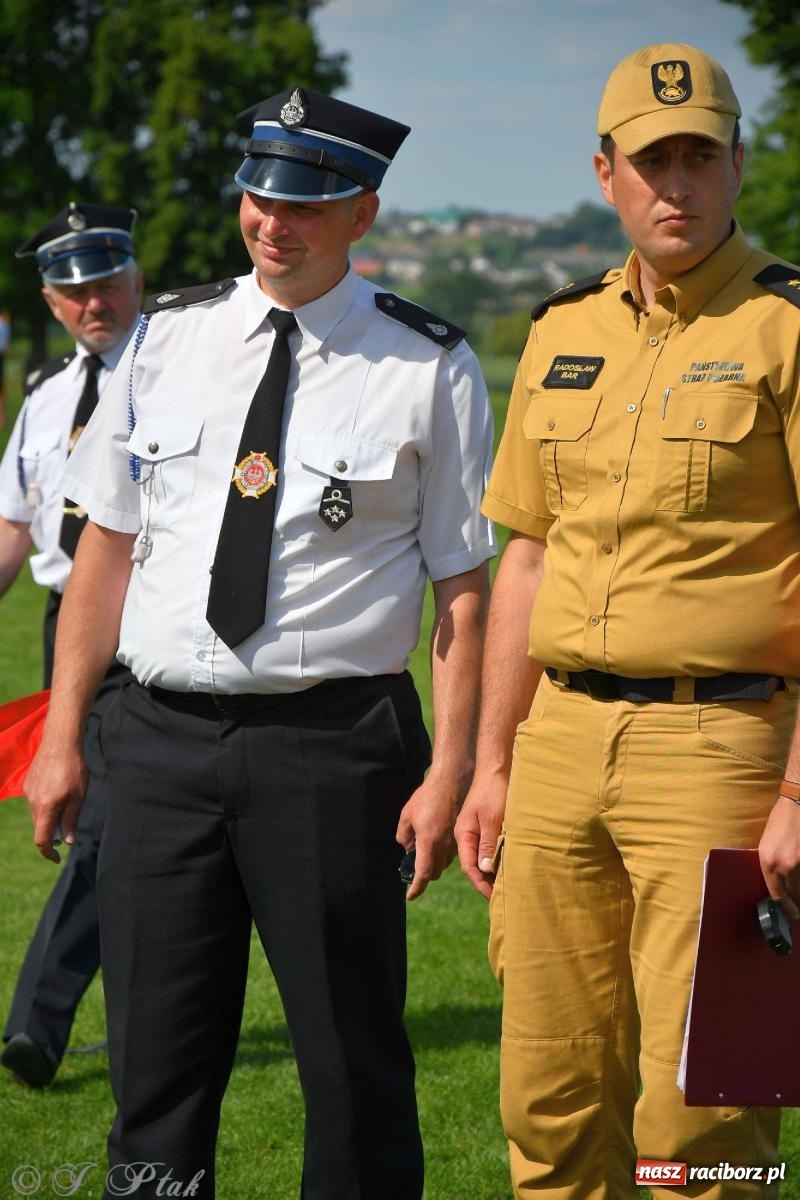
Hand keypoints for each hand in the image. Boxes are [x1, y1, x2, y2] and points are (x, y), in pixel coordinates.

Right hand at [24, 740, 86, 863]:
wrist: (60, 741)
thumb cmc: (73, 769)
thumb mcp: (78, 797)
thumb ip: (71, 820)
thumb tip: (68, 841)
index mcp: (45, 808)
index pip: (41, 840)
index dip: (48, 853)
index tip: (57, 858)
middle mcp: (33, 802)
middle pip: (40, 827)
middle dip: (52, 833)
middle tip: (69, 828)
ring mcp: (28, 792)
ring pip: (37, 814)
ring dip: (49, 816)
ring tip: (67, 802)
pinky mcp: (28, 783)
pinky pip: (36, 800)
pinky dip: (46, 804)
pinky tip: (58, 790)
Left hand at [395, 771, 459, 900]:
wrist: (452, 781)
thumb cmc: (427, 796)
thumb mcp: (407, 815)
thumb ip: (404, 836)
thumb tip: (407, 848)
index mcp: (429, 842)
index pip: (423, 873)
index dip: (416, 887)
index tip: (411, 895)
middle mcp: (445, 846)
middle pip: (436, 872)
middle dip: (426, 873)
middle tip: (415, 862)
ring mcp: (456, 841)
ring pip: (445, 863)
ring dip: (436, 862)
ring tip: (427, 848)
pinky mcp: (463, 835)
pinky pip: (454, 852)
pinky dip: (445, 852)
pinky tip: (440, 838)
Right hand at [454, 772, 506, 899]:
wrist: (495, 769)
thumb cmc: (494, 791)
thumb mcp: (493, 818)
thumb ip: (488, 843)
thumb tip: (485, 869)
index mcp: (464, 835)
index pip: (470, 868)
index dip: (481, 884)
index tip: (494, 898)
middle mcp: (466, 836)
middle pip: (473, 867)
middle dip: (486, 884)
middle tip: (502, 899)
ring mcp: (474, 832)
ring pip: (480, 860)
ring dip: (491, 874)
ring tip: (505, 888)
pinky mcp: (484, 828)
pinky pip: (487, 851)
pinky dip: (495, 862)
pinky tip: (506, 868)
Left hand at [758, 793, 799, 921]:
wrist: (799, 800)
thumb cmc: (782, 819)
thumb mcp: (767, 843)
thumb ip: (773, 865)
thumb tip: (780, 884)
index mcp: (768, 862)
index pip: (777, 895)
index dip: (786, 909)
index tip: (791, 916)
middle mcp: (785, 866)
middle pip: (795, 896)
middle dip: (798, 906)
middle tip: (798, 912)